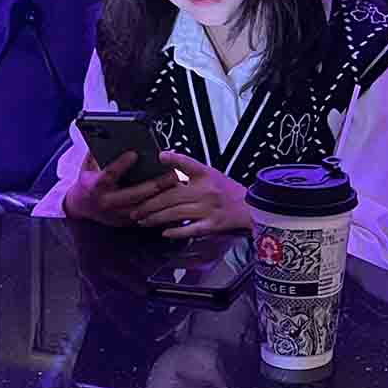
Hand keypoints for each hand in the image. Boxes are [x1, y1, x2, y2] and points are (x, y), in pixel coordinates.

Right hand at [62, 151, 177, 227]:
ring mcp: (116, 214)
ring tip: (177, 184)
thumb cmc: (87, 182)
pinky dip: (159, 207)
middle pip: (133, 194)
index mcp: (95, 186)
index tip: (134, 153)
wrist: (80, 207)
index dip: (121, 164)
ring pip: (143, 208)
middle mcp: (106, 202)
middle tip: (172, 174)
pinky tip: (172, 198)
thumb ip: (95, 153)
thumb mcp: (86, 166)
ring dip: (161, 196)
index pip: (108, 174)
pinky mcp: (125, 222)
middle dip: (154, 184)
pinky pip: (145, 217)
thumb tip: (105, 136)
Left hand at [133, 152, 252, 238]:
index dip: (174, 158)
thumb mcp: (212, 175)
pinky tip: (164, 232)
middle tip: (136, 209)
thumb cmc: (229, 191)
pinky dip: (176, 231)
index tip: (160, 155)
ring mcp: (208, 208)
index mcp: (207, 175)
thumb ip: (191, 172)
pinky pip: (190, 228)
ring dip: (156, 218)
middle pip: (172, 196)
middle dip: (150, 204)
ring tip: (143, 220)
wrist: (251, 208)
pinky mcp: (212, 225)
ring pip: (176, 213)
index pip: (188, 163)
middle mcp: (206, 190)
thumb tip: (167, 166)